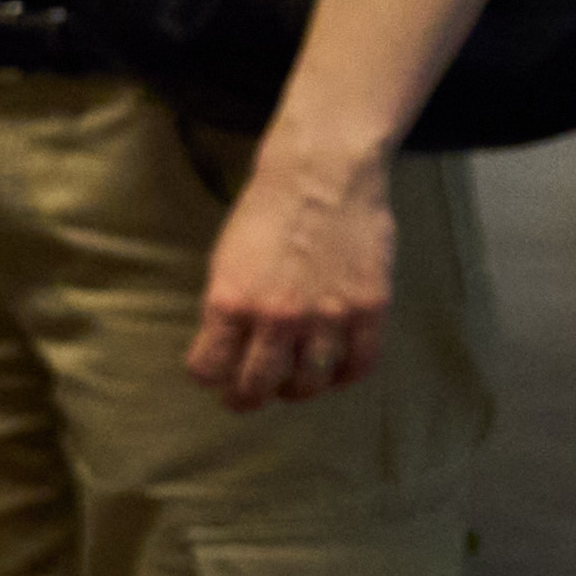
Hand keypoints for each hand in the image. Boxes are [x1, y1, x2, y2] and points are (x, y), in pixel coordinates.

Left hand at [191, 141, 395, 409]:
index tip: (211, 379)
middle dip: (246, 398)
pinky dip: (344, 377)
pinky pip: (359, 365)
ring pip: (310, 382)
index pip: (209, 367)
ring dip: (297, 391)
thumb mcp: (225, 259)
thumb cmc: (266, 212)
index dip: (207, 377)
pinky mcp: (369, 309)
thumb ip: (227, 307)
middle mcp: (276, 316)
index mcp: (230, 301)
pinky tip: (334, 374)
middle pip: (258, 384)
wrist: (321, 176)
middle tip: (244, 399)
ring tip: (291, 387)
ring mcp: (327, 316)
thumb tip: (225, 348)